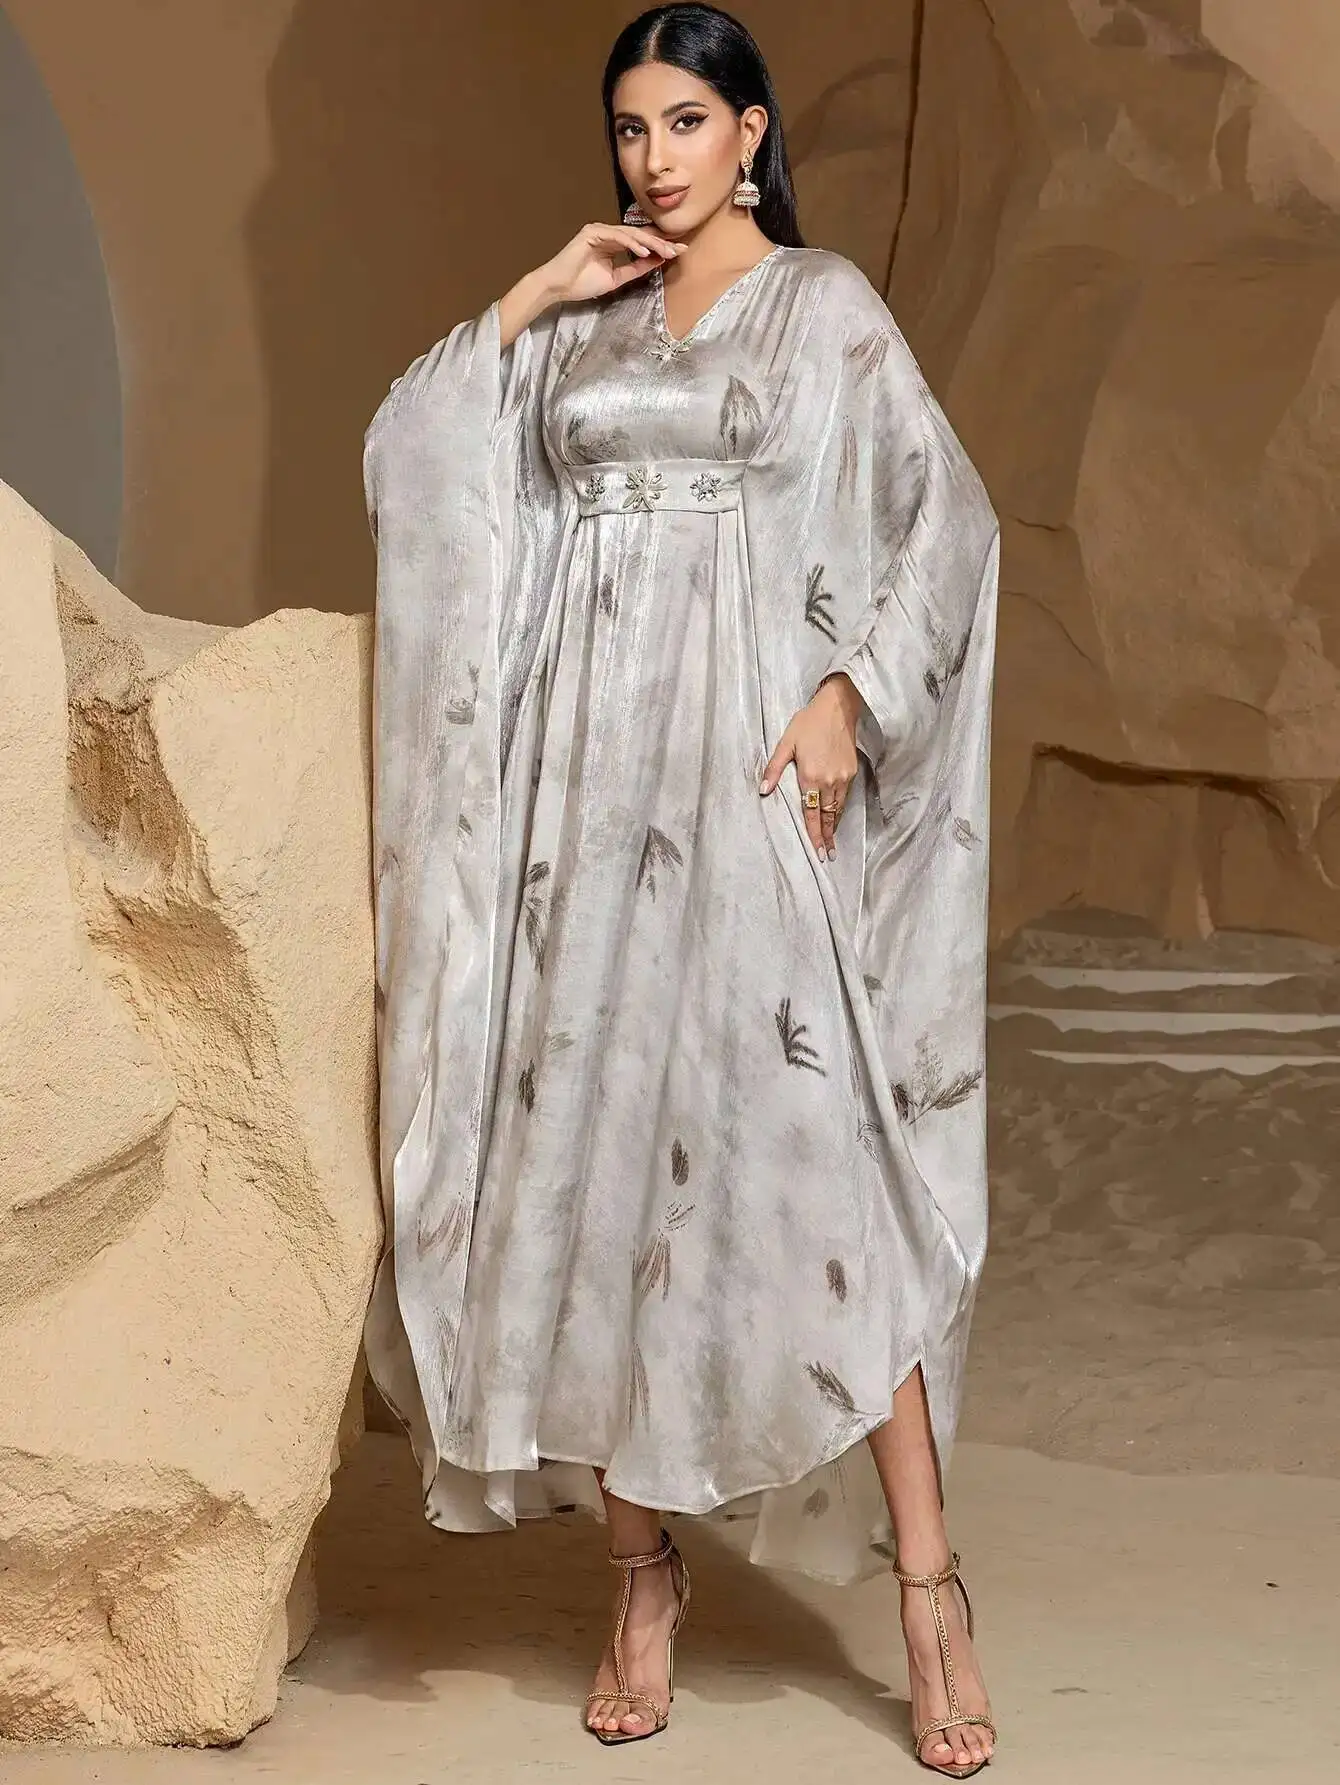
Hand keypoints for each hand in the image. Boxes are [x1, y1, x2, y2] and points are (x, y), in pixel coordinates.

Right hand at [540, 221, 683, 306]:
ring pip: (631, 234)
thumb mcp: (616, 278)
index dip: (660, 246)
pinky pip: (617, 236)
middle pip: (640, 235)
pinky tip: (646, 252)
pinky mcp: (592, 232)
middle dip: (661, 243)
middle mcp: (608, 233)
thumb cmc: (581, 283)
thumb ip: (634, 268)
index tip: (678, 252)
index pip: (641, 242)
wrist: (558, 286)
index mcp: (613, 242)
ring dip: (650, 243)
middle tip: (679, 249)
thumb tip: (656, 260)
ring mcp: (599, 230)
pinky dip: (632, 244)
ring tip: (666, 251)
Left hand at [760, 674, 862, 858]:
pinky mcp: (852, 771)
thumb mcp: (786, 744)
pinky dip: (840, 810)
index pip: (811, 813)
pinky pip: (845, 797)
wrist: (837, 708)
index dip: (814, 834)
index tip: (817, 852)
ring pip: (837, 809)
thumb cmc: (808, 723)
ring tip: (832, 843)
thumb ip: (774, 769)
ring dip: (834, 826)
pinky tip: (836, 817)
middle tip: (828, 856)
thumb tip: (762, 790)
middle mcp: (829, 781)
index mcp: (810, 777)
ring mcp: (843, 777)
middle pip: (827, 816)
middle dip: (827, 837)